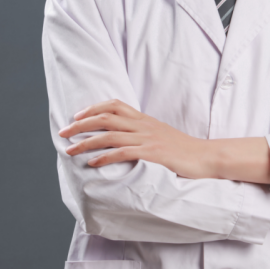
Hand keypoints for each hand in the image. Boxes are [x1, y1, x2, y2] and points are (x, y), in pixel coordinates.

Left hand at [58, 99, 206, 178]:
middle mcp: (144, 126)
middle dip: (80, 124)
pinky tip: (92, 163)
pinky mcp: (152, 154)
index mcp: (145, 120)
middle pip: (106, 117)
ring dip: (85, 142)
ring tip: (70, 150)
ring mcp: (148, 139)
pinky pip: (123, 153)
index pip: (115, 105)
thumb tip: (124, 138)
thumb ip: (143, 133)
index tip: (76, 115)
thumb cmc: (185, 150)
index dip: (93, 108)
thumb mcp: (162, 135)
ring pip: (109, 135)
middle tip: (63, 132)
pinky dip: (104, 157)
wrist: (207, 157)